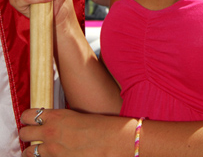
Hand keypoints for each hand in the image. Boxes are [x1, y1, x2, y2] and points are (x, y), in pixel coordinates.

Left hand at [20, 108, 135, 156]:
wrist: (113, 140)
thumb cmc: (100, 125)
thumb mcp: (76, 116)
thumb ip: (60, 120)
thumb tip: (52, 122)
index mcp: (56, 116)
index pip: (28, 115)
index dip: (27, 118)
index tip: (29, 119)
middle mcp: (50, 133)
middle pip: (24, 133)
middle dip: (26, 133)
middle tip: (30, 134)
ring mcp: (53, 150)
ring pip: (28, 152)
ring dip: (31, 149)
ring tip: (36, 148)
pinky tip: (49, 155)